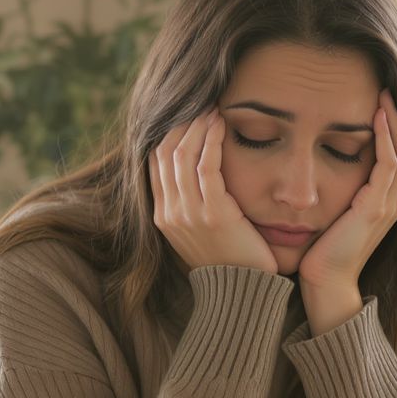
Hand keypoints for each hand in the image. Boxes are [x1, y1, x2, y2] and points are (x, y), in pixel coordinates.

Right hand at [149, 109, 278, 273]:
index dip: (169, 134)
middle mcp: (169, 213)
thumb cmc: (229, 261)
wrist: (241, 294)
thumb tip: (198, 175)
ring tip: (212, 108)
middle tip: (200, 103)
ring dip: (197, 126)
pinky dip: (211, 140)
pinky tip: (221, 124)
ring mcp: (187, 214)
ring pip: (182, 155)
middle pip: (164, 153)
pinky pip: (205, 166)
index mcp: (162, 216)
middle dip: (181, 123)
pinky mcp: (212, 214)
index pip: (155, 163)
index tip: (187, 115)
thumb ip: (194, 204)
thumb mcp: (202, 231)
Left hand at [298, 90, 396, 296]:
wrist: (324, 284)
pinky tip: (375, 119)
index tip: (379, 101)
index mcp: (385, 203)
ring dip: (394, 122)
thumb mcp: (333, 215)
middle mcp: (393, 203)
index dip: (393, 128)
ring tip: (384, 96)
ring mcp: (388, 206)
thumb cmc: (321, 253)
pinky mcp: (375, 210)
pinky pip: (388, 166)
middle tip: (387, 89)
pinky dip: (385, 140)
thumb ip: (337, 193)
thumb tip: (318, 166)